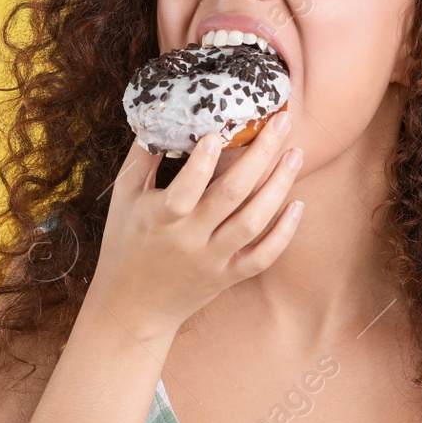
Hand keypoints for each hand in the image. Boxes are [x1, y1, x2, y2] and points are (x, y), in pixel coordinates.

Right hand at [84, 116, 304, 342]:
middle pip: (231, 195)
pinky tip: (298, 204)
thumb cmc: (125, 243)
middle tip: (282, 122)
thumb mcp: (123, 198)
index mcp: (159, 218)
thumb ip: (142, 158)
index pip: (184, 190)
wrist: (131, 307)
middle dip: (260, 155)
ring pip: (253, 222)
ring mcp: (211, 260)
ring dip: (278, 186)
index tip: (219, 132)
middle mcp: (189, 239)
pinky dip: (284, 233)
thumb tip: (163, 114)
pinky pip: (263, 257)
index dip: (202, 162)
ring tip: (295, 155)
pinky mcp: (228, 277)